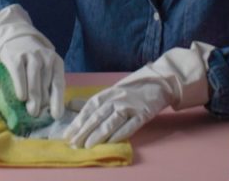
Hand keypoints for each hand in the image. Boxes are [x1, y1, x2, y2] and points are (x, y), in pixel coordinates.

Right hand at [0, 4, 64, 117]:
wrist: (17, 38)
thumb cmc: (33, 59)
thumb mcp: (45, 68)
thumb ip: (47, 83)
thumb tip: (48, 108)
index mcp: (57, 62)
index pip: (59, 84)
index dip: (58, 100)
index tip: (57, 115)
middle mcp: (47, 58)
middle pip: (46, 83)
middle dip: (43, 101)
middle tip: (38, 115)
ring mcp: (32, 56)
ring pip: (35, 79)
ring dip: (34, 97)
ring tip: (32, 111)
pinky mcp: (16, 57)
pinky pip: (19, 74)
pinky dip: (21, 86)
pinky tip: (21, 98)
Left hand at [63, 42, 212, 147]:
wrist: (160, 82)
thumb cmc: (134, 89)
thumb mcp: (113, 91)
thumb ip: (95, 101)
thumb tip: (71, 106)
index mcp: (108, 93)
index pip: (90, 107)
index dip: (78, 121)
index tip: (68, 134)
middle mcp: (117, 98)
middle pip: (98, 116)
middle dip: (84, 131)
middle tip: (74, 143)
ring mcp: (130, 105)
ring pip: (111, 121)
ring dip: (98, 134)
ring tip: (88, 145)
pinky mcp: (143, 113)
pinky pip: (130, 125)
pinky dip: (119, 134)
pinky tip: (110, 142)